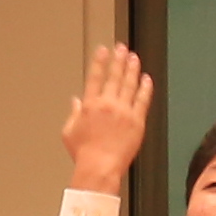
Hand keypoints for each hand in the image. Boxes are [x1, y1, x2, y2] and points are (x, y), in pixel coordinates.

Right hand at [59, 44, 154, 190]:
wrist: (100, 167)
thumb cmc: (84, 154)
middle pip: (114, 76)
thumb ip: (73, 113)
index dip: (99, 62)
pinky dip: (145, 88)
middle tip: (122, 48)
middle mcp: (107, 104)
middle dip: (118, 59)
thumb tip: (75, 102)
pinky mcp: (137, 121)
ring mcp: (123, 112)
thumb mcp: (69, 132)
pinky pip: (142, 100)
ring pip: (129, 84)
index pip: (95, 77)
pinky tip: (146, 79)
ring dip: (132, 69)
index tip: (103, 50)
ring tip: (134, 58)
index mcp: (90, 106)